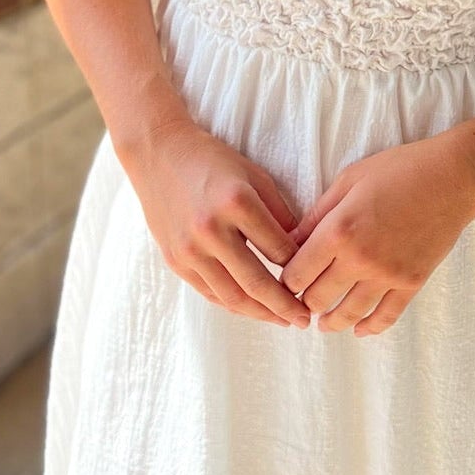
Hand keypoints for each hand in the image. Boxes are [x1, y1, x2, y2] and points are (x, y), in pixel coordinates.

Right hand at [123, 121, 309, 328]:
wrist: (159, 154)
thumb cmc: (213, 161)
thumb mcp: (255, 176)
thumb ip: (279, 212)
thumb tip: (302, 250)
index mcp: (237, 203)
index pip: (279, 250)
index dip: (300, 268)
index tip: (315, 279)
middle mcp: (210, 229)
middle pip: (256, 282)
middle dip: (284, 306)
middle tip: (304, 320)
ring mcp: (189, 248)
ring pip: (231, 295)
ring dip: (260, 313)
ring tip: (282, 320)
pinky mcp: (175, 260)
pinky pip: (209, 292)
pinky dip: (232, 305)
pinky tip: (251, 309)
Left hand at [279, 132, 474, 335]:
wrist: (453, 177)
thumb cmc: (399, 169)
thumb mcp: (348, 180)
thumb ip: (317, 215)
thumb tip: (291, 242)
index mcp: (338, 231)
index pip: (297, 274)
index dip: (286, 281)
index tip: (286, 281)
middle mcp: (359, 259)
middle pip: (318, 299)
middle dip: (305, 302)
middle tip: (302, 301)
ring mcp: (388, 275)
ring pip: (348, 314)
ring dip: (331, 322)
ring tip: (324, 323)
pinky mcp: (412, 282)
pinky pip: (386, 317)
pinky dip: (369, 327)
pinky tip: (359, 329)